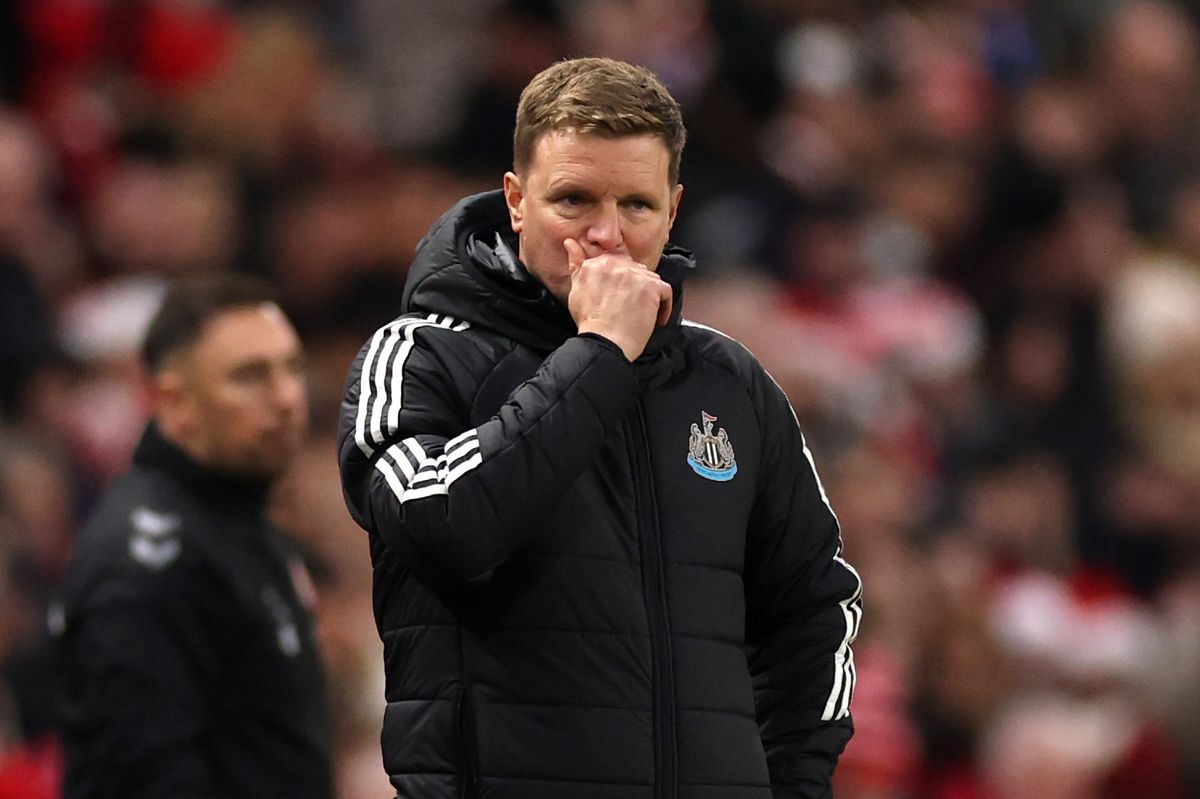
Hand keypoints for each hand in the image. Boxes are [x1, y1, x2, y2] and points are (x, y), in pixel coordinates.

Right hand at [565, 239, 672, 361]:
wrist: (604, 341)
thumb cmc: (589, 322)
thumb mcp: (575, 289)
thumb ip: (575, 263)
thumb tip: (570, 242)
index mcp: (598, 262)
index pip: (618, 261)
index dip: (621, 280)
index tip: (620, 294)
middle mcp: (617, 264)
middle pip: (635, 269)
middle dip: (635, 286)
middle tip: (630, 306)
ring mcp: (635, 275)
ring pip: (650, 279)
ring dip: (649, 296)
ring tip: (641, 313)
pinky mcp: (651, 288)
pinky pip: (665, 292)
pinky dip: (663, 307)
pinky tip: (655, 319)